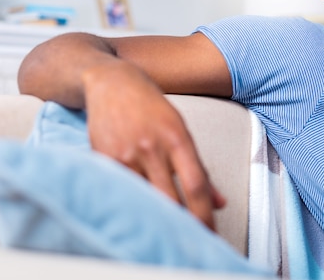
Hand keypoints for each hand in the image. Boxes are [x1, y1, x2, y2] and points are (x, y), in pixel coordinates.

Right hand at [82, 61, 225, 229]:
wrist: (111, 82)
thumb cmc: (150, 106)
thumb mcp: (180, 128)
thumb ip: (198, 166)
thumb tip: (219, 201)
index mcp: (177, 137)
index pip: (196, 185)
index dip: (205, 216)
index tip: (210, 234)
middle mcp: (152, 146)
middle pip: (171, 199)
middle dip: (183, 225)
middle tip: (191, 241)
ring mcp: (125, 154)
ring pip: (145, 198)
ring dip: (157, 219)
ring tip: (167, 233)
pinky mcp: (103, 158)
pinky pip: (121, 191)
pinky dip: (132, 204)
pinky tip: (138, 214)